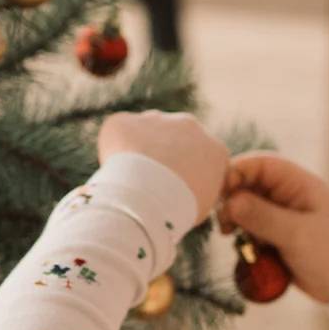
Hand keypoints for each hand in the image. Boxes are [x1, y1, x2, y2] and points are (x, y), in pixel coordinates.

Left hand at [98, 111, 227, 226]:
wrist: (147, 197)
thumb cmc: (179, 210)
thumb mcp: (204, 205)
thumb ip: (200, 188)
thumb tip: (188, 190)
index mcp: (215, 150)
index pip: (203, 160)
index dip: (188, 176)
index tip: (177, 193)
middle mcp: (189, 126)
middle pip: (175, 140)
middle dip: (164, 158)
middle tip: (153, 187)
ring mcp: (155, 119)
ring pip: (145, 134)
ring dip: (139, 152)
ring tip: (133, 183)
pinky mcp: (124, 121)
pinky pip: (118, 136)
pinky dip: (113, 153)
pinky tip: (116, 174)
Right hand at [218, 153, 328, 302]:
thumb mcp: (297, 235)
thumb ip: (262, 216)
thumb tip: (229, 201)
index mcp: (300, 183)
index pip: (260, 165)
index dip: (236, 173)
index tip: (220, 194)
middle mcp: (291, 195)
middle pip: (249, 185)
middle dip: (233, 201)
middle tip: (225, 224)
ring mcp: (285, 216)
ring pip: (249, 209)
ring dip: (237, 221)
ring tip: (231, 237)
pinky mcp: (281, 237)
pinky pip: (255, 230)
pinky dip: (246, 237)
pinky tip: (247, 250)